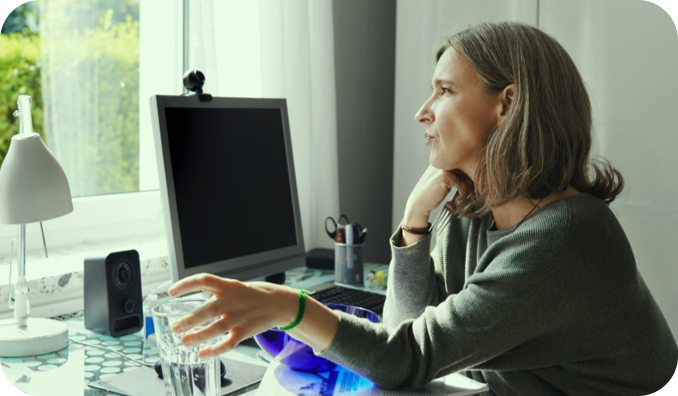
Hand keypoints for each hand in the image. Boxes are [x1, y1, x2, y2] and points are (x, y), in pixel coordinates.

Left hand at [166, 273, 296, 357]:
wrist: (280, 303)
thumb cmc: (255, 295)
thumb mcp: (236, 287)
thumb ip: (217, 293)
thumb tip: (193, 301)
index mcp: (229, 286)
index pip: (204, 280)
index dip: (186, 285)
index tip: (171, 292)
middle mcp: (234, 300)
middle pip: (209, 310)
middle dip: (189, 320)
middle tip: (175, 327)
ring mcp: (241, 316)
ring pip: (217, 329)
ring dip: (198, 336)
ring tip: (185, 341)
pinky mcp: (246, 331)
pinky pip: (228, 343)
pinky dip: (214, 350)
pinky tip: (203, 353)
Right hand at [404, 165, 471, 226]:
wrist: (419, 202)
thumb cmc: (433, 192)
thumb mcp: (445, 180)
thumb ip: (456, 174)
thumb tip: (476, 174)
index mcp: (443, 160)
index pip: (463, 163)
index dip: (468, 176)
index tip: (468, 187)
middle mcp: (443, 161)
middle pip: (466, 168)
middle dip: (469, 182)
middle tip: (466, 193)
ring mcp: (443, 167)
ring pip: (465, 176)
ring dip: (467, 189)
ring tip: (461, 196)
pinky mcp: (445, 176)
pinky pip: (462, 183)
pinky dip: (463, 192)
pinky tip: (458, 198)